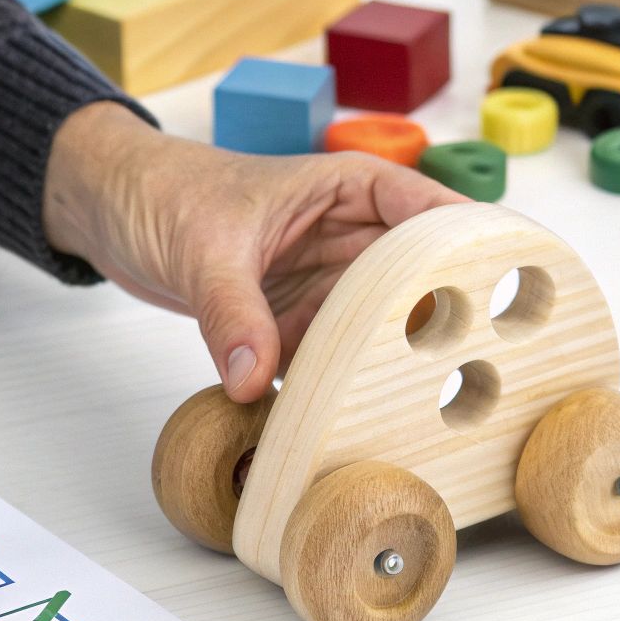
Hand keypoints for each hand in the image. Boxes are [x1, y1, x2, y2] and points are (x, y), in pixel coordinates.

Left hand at [44, 102, 467, 402]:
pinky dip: (336, 394)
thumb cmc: (164, 193)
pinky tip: (352, 430)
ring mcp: (324, 290)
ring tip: (422, 416)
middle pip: (419, 285)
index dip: (473, 250)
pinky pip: (329, 366)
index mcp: (350, 191)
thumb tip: (251, 378)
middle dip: (444, 325)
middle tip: (473, 374)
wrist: (112, 211)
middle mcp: (350, 242)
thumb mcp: (203, 247)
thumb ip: (231, 312)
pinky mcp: (292, 330)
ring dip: (390, 369)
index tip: (508, 293)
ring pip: (379, 333)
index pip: (431, 215)